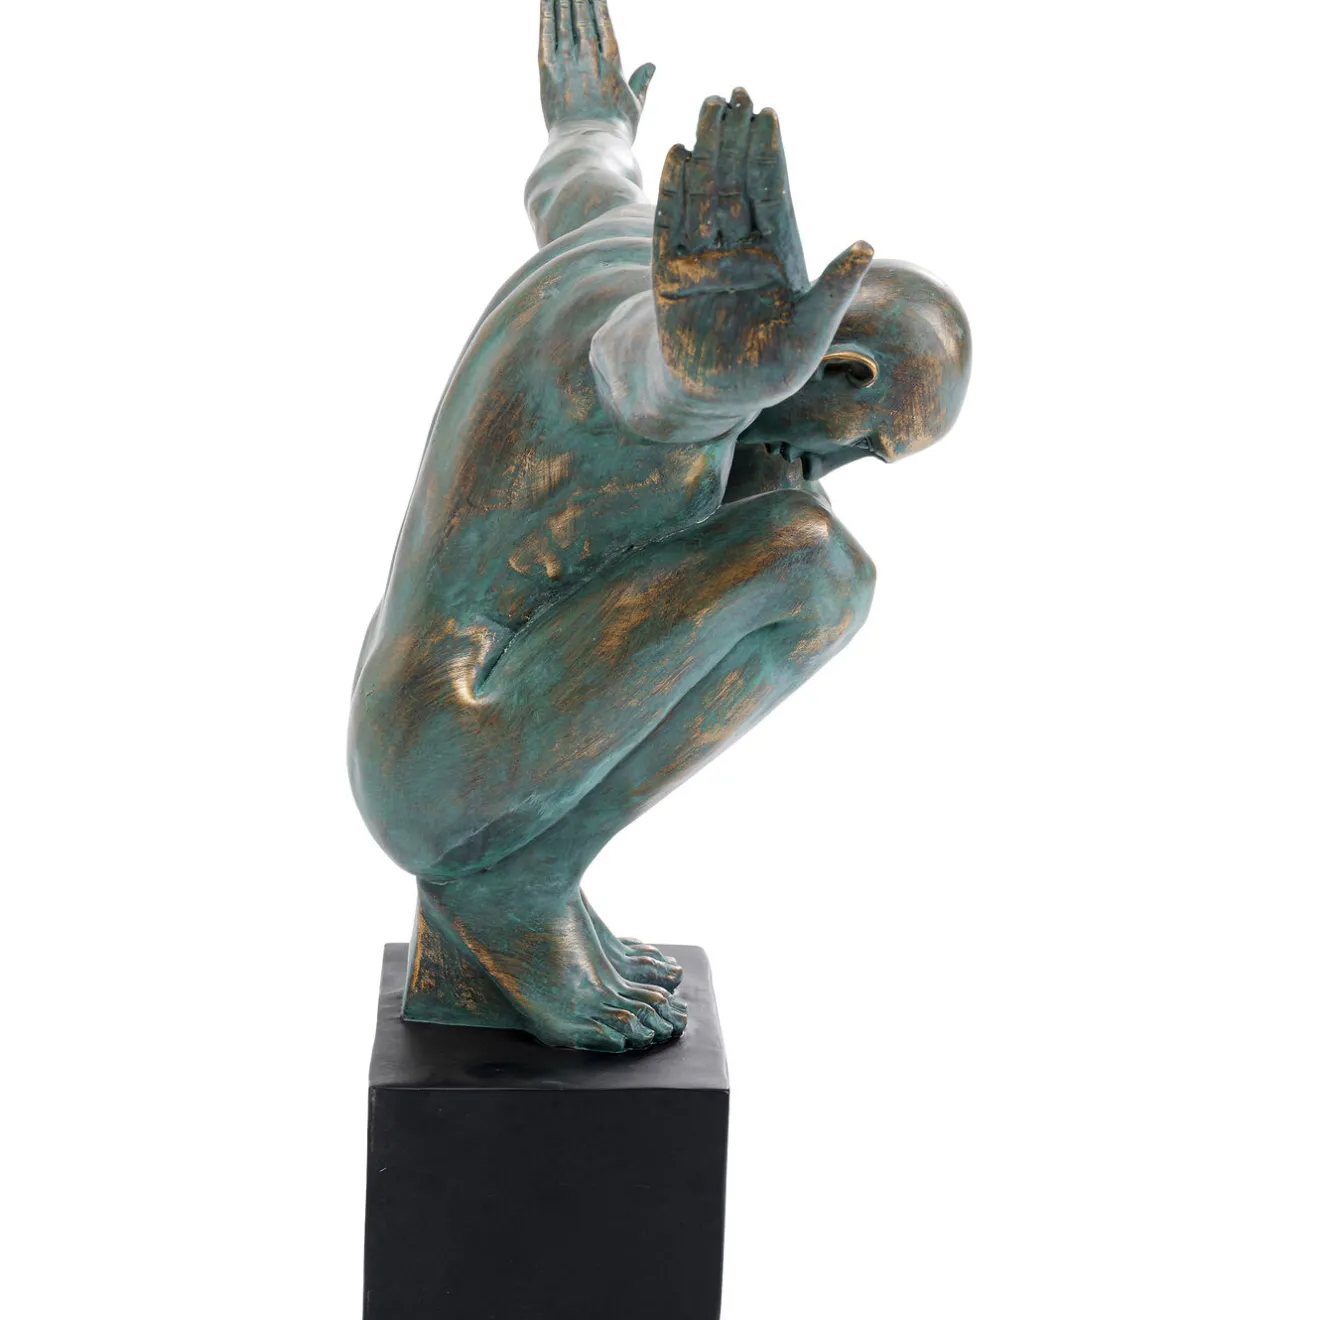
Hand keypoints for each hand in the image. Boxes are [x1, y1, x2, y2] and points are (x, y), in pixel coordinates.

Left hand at [539, 0, 655, 138]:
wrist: (589, 145)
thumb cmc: (614, 131)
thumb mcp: (634, 106)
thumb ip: (641, 82)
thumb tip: (651, 66)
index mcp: (612, 62)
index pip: (603, 22)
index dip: (597, 3)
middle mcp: (590, 56)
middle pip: (582, 16)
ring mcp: (569, 61)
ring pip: (564, 21)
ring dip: (561, 1)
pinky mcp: (549, 71)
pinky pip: (547, 35)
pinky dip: (546, 15)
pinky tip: (545, 0)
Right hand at [653, 90, 873, 410]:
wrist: (716, 398)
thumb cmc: (771, 371)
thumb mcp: (811, 333)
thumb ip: (834, 289)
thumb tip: (867, 244)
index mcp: (778, 256)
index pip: (772, 194)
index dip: (769, 156)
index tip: (767, 115)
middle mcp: (741, 249)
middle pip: (736, 183)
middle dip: (735, 140)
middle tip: (733, 94)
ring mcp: (704, 258)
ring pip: (705, 193)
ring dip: (706, 152)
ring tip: (707, 108)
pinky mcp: (670, 272)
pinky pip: (670, 224)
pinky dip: (673, 191)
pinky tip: (677, 155)